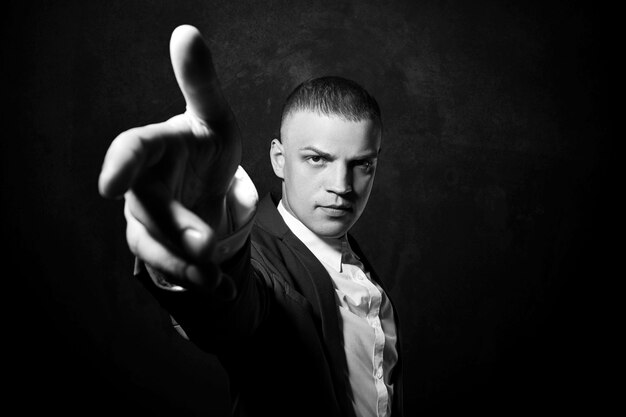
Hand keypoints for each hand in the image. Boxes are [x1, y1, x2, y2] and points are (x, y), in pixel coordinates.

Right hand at [98, 25, 240, 293]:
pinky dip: (198, 281)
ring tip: (213, 281)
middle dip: (172, 227)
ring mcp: (149, 218)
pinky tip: (224, 291)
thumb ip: (200, 82)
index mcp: (154, 147)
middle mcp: (143, 185)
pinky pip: (172, 267)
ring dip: (183, 265)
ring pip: (153, 245)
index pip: (131, 150)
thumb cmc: (207, 143)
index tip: (110, 185)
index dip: (120, 164)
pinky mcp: (162, 244)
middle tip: (204, 243)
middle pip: (148, 208)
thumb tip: (186, 31)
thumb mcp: (214, 114)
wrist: (205, 177)